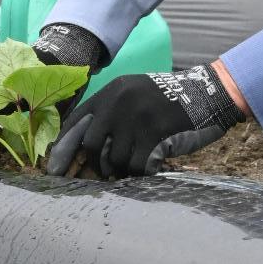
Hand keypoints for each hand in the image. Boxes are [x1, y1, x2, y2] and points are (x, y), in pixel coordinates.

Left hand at [45, 64, 243, 178]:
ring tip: (138, 161)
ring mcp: (137, 118)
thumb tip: (85, 147)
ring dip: (124, 168)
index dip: (63, 148)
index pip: (75, 122)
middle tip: (109, 170)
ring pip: (116, 159)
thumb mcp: (134, 94)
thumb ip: (110, 112)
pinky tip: (151, 164)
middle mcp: (119, 102)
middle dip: (98, 163)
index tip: (55, 168)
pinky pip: (137, 166)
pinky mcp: (154, 134)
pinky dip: (142, 171)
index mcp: (111, 92)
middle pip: (91, 145)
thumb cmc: (168, 100)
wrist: (207, 95)